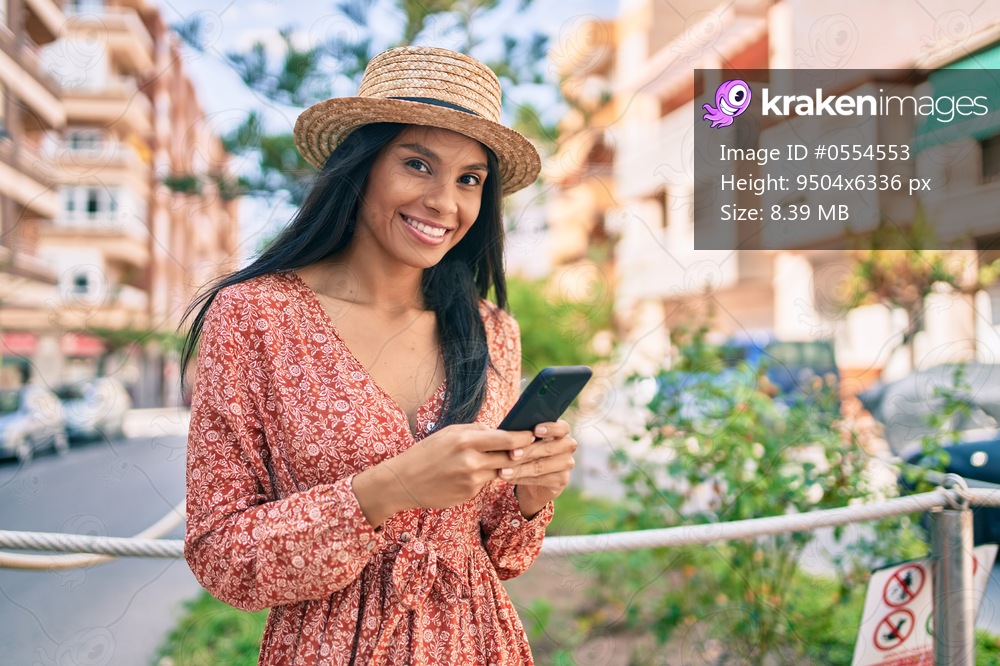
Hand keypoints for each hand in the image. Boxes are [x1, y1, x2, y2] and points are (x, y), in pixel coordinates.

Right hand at [352, 423, 533, 526]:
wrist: (404, 482)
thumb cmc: (426, 452)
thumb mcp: (449, 433)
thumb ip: (475, 430)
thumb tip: (498, 430)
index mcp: (466, 440)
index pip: (507, 439)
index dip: (524, 437)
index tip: (533, 434)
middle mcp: (471, 461)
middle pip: (510, 457)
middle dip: (522, 453)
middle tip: (533, 447)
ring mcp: (471, 480)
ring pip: (500, 471)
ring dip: (505, 465)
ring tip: (510, 457)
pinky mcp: (469, 494)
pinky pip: (486, 482)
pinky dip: (486, 476)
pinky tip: (478, 472)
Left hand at [504, 420, 576, 518]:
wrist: (533, 481)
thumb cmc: (527, 452)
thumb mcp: (526, 441)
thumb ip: (524, 435)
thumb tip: (509, 433)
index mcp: (561, 432)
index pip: (562, 427)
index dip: (550, 428)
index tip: (535, 430)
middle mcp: (567, 446)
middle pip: (549, 448)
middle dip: (527, 451)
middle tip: (511, 454)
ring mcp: (566, 464)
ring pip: (542, 466)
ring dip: (520, 468)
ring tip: (503, 470)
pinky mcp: (561, 480)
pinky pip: (540, 479)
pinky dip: (522, 478)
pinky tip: (509, 477)